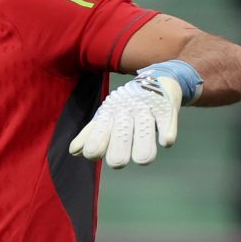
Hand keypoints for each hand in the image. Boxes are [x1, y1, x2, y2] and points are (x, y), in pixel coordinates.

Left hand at [68, 69, 185, 167]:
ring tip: (142, 160)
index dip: (94, 147)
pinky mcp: (166, 107)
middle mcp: (126, 111)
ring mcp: (146, 109)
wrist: (156, 78)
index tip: (93, 154)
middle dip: (117, 153)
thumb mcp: (106, 116)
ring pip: (143, 129)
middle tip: (117, 162)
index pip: (98, 132)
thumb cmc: (126, 104)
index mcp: (109, 115)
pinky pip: (166, 120)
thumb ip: (90, 135)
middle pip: (120, 134)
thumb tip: (73, 152)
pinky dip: (166, 132)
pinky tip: (165, 142)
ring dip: (143, 147)